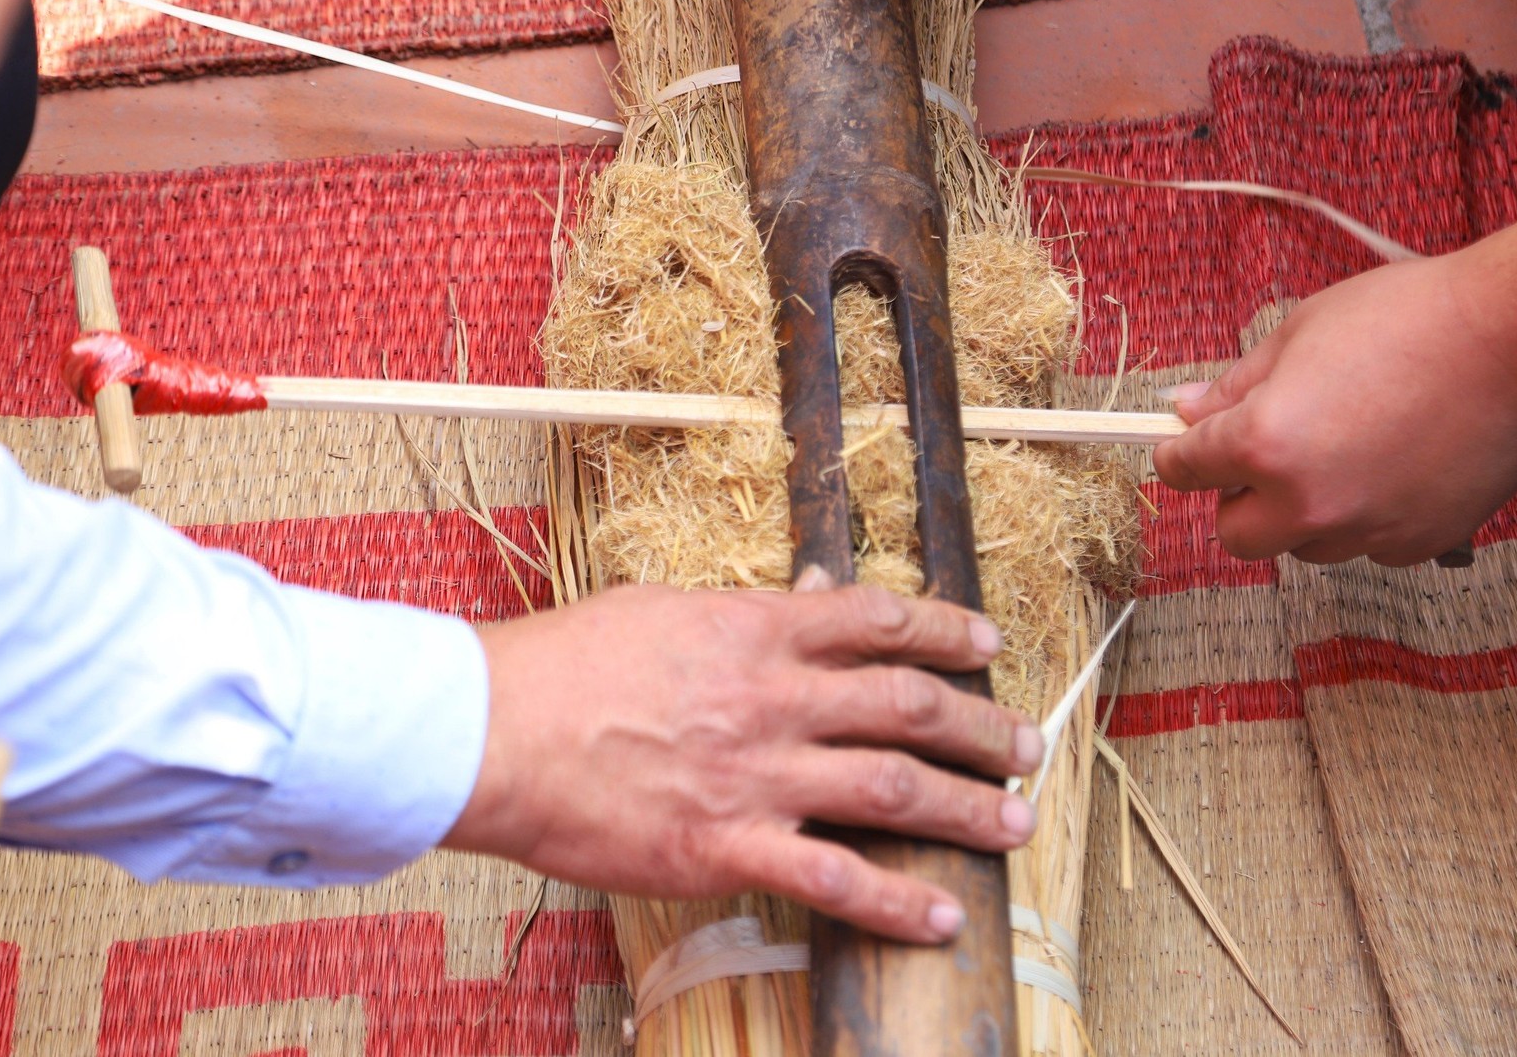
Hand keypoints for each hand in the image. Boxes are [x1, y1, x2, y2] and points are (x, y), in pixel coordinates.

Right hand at [443, 579, 1042, 942]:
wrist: (488, 731)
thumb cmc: (561, 664)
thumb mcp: (658, 610)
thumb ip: (740, 613)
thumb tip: (802, 600)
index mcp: (753, 630)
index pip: (876, 619)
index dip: (945, 629)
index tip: (987, 642)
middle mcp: (771, 698)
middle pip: (908, 704)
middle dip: (981, 726)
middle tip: (1028, 743)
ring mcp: (754, 775)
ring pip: (890, 789)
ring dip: (966, 808)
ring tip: (1015, 823)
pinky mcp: (723, 847)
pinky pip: (832, 880)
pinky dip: (896, 903)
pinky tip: (942, 918)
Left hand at [1152, 253, 1516, 566]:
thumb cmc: (1408, 319)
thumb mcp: (1299, 333)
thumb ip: (1237, 386)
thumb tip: (1187, 411)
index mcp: (1264, 444)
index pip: (1185, 471)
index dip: (1180, 454)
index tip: (1186, 447)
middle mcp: (1309, 501)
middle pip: (1238, 536)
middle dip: (1240, 500)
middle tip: (1263, 458)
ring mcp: (1367, 529)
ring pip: (1306, 545)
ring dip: (1306, 511)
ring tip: (1348, 447)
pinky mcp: (1419, 543)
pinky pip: (1369, 544)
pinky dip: (1368, 516)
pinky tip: (1395, 463)